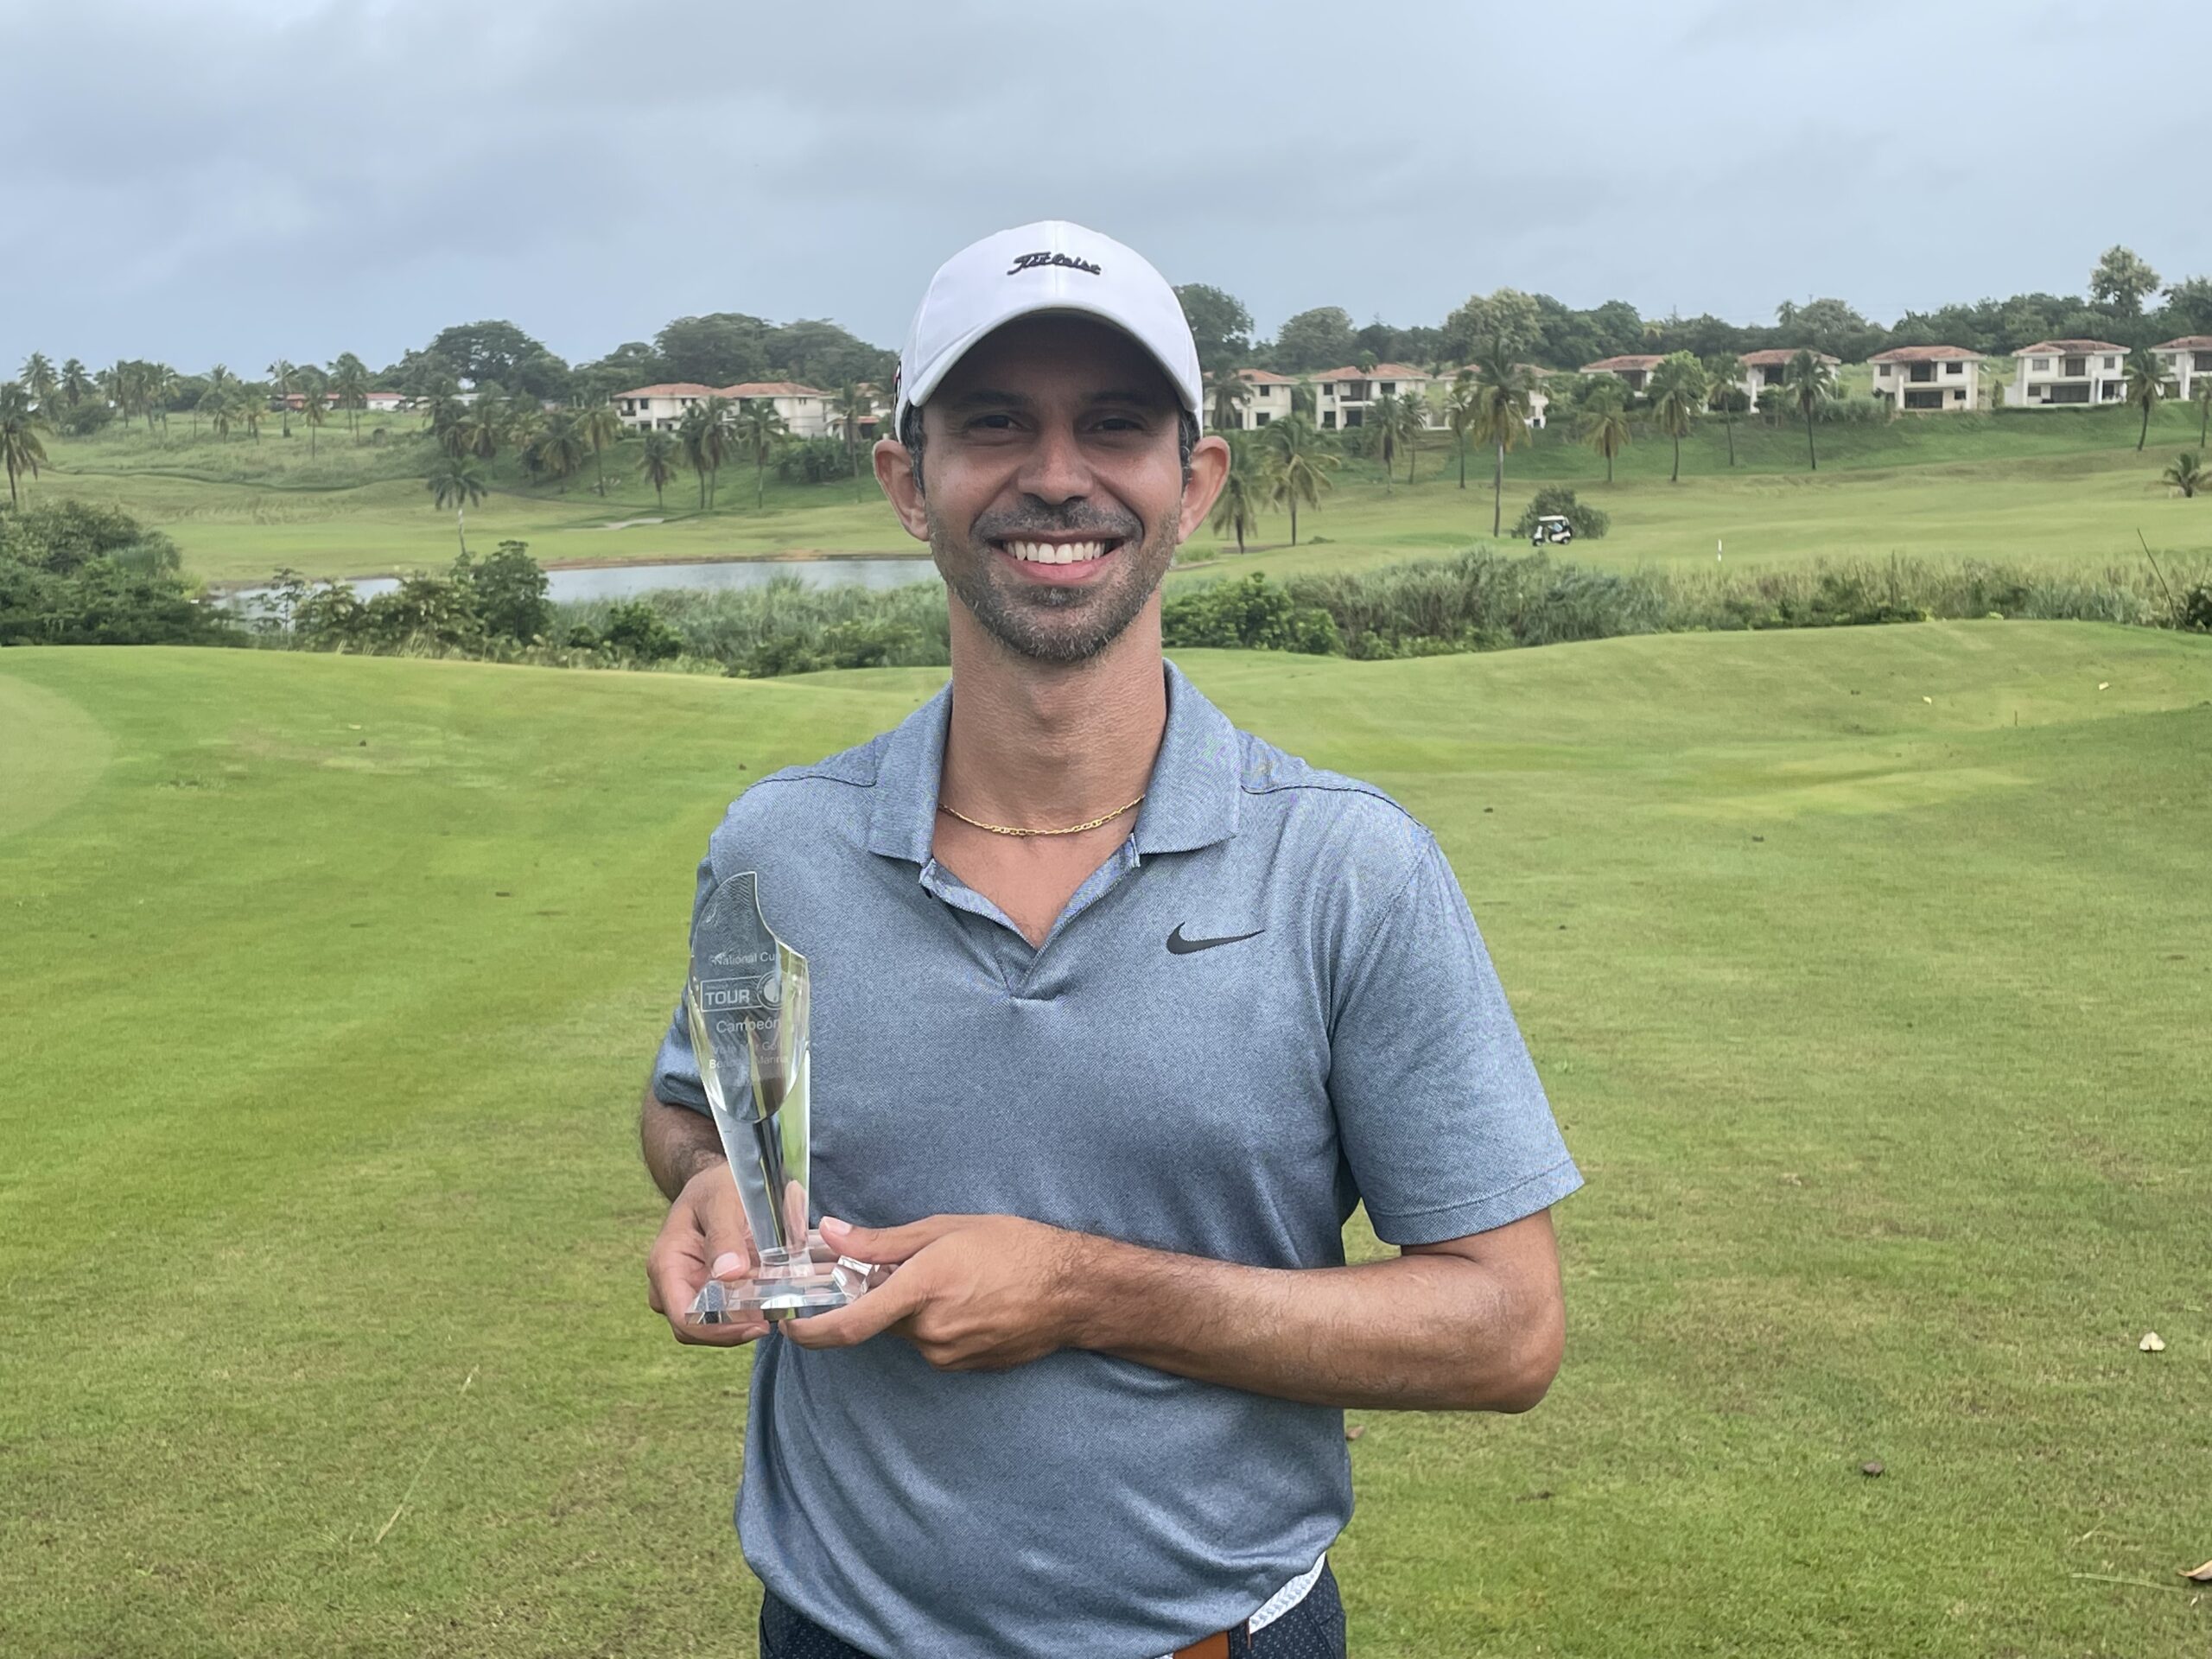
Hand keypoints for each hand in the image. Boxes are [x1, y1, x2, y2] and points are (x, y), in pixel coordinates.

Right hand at [645, 1161, 770, 1346]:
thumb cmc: (716, 1186)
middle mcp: (670, 1282)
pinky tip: (769, 1297)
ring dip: (741, 1321)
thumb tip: (729, 1275)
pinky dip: (745, 1310)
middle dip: (733, 1329)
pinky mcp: (706, 1289)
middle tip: (773, 1316)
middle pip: (696, 1328)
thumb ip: (723, 1236)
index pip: (683, 1317)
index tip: (758, 1324)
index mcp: (666, 1263)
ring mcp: (687, 1288)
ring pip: (710, 1325)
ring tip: (775, 1304)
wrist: (718, 1181)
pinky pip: (723, 1312)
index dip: (717, 1332)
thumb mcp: (723, 1200)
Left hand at [781, 1214, 1084, 1370]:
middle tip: (908, 1269)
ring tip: (957, 1279)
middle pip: (879, 1320)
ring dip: (913, 1310)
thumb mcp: (946, 1228)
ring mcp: (948, 1355)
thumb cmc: (1016, 1247)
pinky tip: (972, 1301)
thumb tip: (830, 1235)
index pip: (848, 1324)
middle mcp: (930, 1331)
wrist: (1074, 1291)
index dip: (808, 1331)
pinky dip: (938, 1324)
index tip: (786, 1326)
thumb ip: (882, 1240)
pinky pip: (933, 1346)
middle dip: (880, 1298)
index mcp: (921, 1289)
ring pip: (908, 1333)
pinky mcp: (966, 1368)